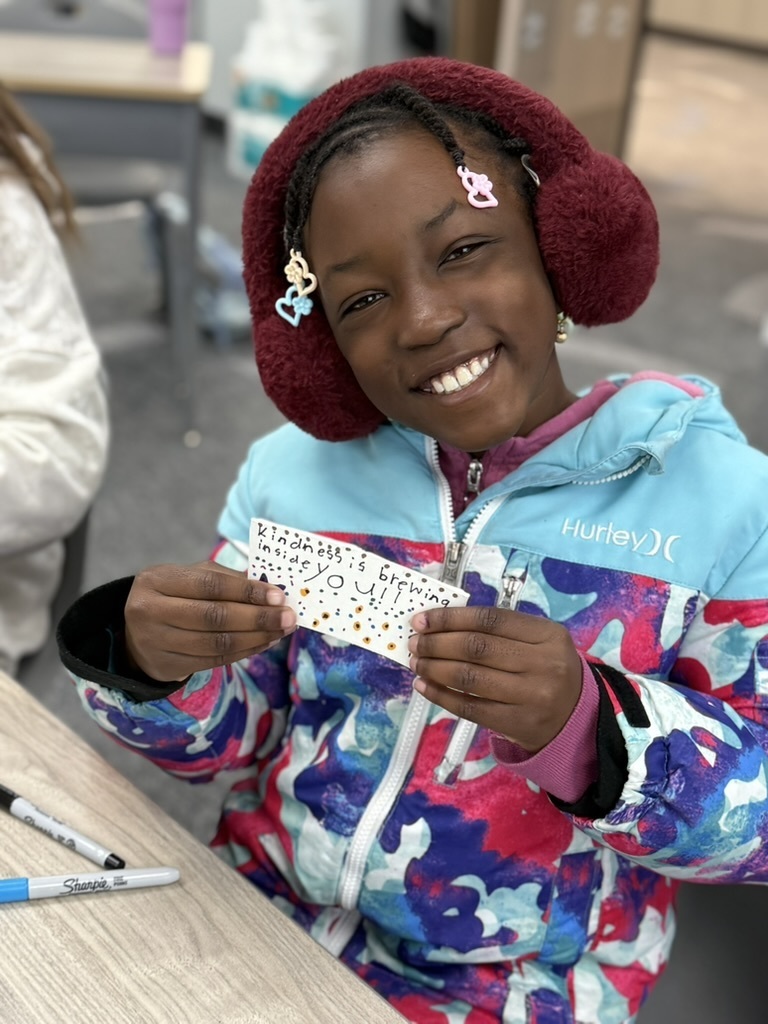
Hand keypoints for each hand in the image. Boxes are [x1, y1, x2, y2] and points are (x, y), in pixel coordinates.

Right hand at [124, 562, 295, 682]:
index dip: (247, 591)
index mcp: (157, 580)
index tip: (278, 595)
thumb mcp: (190, 577)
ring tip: (281, 631)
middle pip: (215, 616)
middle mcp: (151, 611)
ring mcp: (156, 642)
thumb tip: (270, 590)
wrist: (136, 633)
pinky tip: (264, 643)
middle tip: (288, 617)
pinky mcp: (167, 666)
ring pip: (217, 642)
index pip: (210, 584)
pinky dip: (245, 652)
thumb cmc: (174, 596)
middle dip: (258, 617)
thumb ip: (226, 579)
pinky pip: (214, 660)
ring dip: (256, 637)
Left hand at [408, 606, 582, 752]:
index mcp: (548, 635)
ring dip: (434, 669)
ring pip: (469, 679)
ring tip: (417, 663)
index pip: (490, 620)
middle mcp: (543, 664)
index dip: (451, 618)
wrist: (577, 717)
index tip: (423, 619)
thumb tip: (442, 623)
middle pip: (477, 648)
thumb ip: (499, 629)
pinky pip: (469, 708)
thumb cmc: (548, 669)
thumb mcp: (539, 641)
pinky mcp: (516, 724)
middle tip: (415, 642)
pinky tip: (424, 686)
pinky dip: (441, 696)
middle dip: (437, 643)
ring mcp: (531, 697)